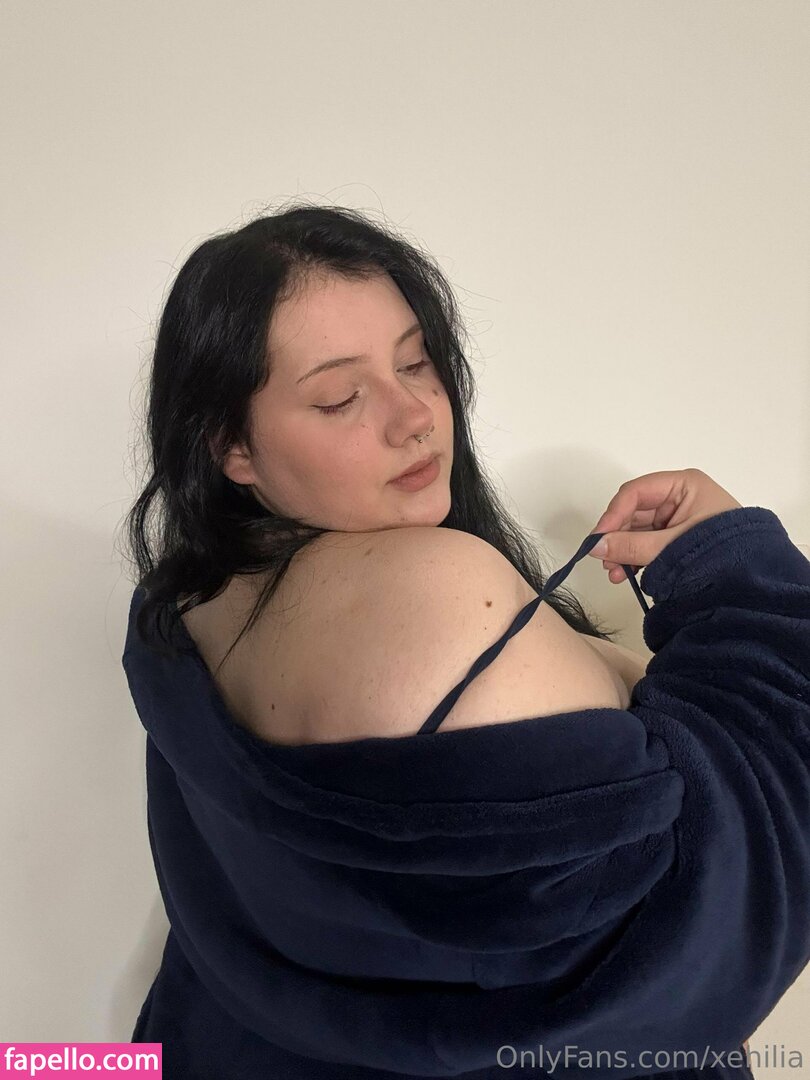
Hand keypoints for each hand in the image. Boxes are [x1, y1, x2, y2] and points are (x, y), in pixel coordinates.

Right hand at [588, 468, 742, 582]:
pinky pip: (648, 543)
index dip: (613, 515)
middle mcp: (679, 497)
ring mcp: (678, 518)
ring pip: (638, 530)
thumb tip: (594, 547)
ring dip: (624, 551)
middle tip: (604, 561)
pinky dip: (635, 557)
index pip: (635, 493)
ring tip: (616, 574)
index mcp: (683, 485)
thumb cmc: (717, 552)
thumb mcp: (670, 547)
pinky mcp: (678, 538)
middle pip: (634, 512)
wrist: (753, 582)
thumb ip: (630, 546)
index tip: (597, 540)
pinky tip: (626, 574)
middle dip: (617, 538)